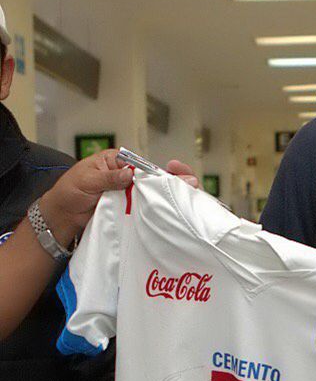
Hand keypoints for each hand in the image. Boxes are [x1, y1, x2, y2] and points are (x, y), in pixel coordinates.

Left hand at [38, 150, 197, 244]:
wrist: (60, 219)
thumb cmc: (68, 193)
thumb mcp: (87, 181)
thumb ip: (109, 178)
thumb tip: (130, 173)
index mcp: (116, 162)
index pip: (143, 164)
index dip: (160, 169)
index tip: (175, 171)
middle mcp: (125, 176)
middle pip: (153, 178)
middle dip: (172, 181)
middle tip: (191, 183)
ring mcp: (128, 194)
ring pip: (152, 194)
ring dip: (168, 197)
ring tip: (189, 197)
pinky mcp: (128, 210)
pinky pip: (145, 209)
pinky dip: (157, 210)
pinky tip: (173, 211)